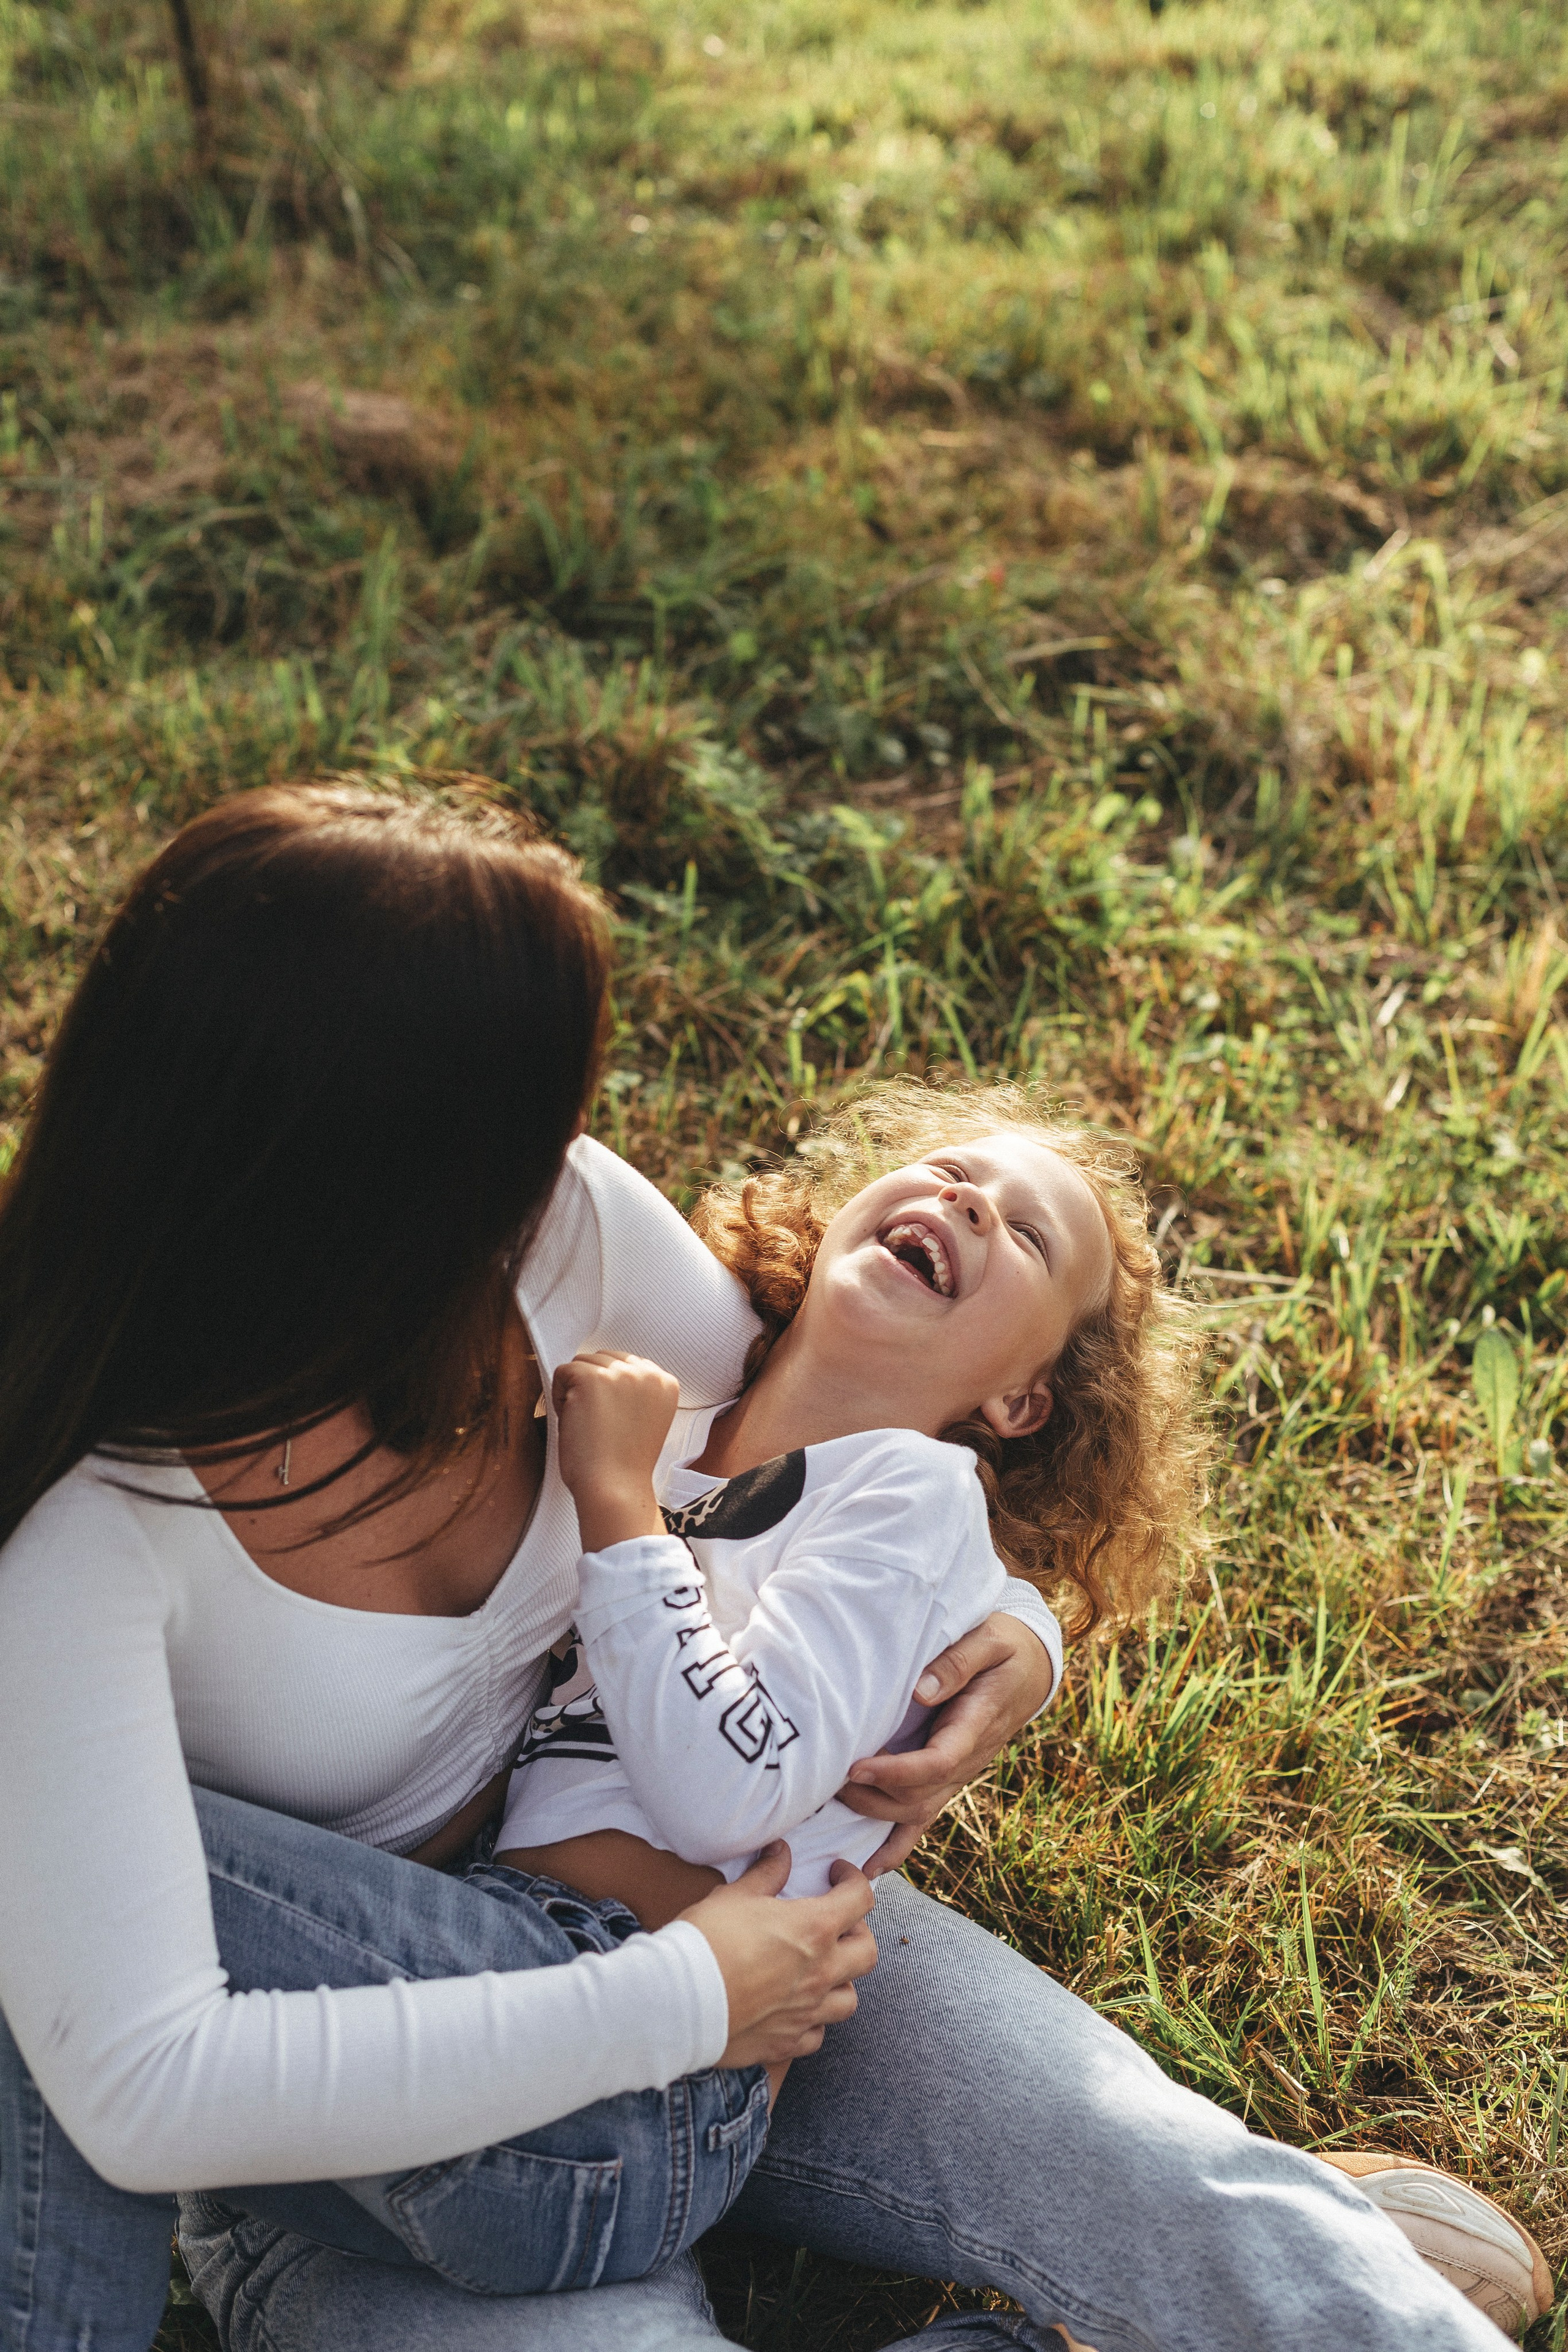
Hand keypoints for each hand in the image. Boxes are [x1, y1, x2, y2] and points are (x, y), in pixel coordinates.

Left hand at [553, 1350, 679, 1550]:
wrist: (615, 1489)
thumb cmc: (623, 1464)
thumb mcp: (645, 1419)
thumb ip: (635, 1392)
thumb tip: (605, 1370)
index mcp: (666, 1383)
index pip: (625, 1364)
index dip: (609, 1391)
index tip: (612, 1421)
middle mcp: (648, 1373)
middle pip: (603, 1359)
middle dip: (592, 1387)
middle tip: (598, 1424)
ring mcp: (621, 1374)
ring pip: (582, 1364)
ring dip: (575, 1391)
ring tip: (587, 1424)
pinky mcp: (593, 1379)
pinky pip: (563, 1372)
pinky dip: (558, 1397)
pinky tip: (574, 1422)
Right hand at [681, 1844, 877, 2068]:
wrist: (677, 2000)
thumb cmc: (706, 1940)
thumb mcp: (735, 1895)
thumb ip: (766, 1874)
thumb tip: (781, 1852)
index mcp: (813, 1929)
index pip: (860, 1898)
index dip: (853, 1880)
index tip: (836, 1875)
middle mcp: (820, 1973)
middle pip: (867, 1952)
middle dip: (857, 1933)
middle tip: (834, 1924)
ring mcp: (807, 2013)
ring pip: (849, 1999)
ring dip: (840, 1981)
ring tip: (818, 1970)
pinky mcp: (787, 2043)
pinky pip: (817, 2035)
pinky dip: (813, 2021)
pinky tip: (795, 2009)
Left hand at [835, 1613, 1054, 1874]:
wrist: (1029, 1669)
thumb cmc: (1004, 1648)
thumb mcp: (989, 1641)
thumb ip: (957, 1662)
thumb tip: (920, 1691)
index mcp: (976, 1724)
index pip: (937, 1762)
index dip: (896, 1771)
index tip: (856, 1766)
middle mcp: (967, 1758)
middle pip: (919, 1796)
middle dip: (871, 1795)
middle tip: (826, 1780)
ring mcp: (958, 1774)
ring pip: (916, 1812)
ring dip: (873, 1815)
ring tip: (830, 1803)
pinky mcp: (948, 1778)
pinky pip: (923, 1818)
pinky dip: (896, 1845)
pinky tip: (869, 1866)